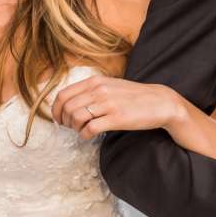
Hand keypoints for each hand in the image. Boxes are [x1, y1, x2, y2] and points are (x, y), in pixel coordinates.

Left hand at [50, 74, 182, 138]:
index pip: (63, 94)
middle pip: (67, 107)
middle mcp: (99, 90)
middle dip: (63, 120)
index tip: (59, 119)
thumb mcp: (110, 86)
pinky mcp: (117, 118)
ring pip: (76, 117)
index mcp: (95, 81)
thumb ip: (91, 91)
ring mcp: (108, 104)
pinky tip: (89, 135)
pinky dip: (84, 135)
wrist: (159, 102)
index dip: (56, 109)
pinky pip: (90, 128)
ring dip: (74, 128)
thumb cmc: (133, 97)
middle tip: (69, 127)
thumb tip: (69, 103)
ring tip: (81, 130)